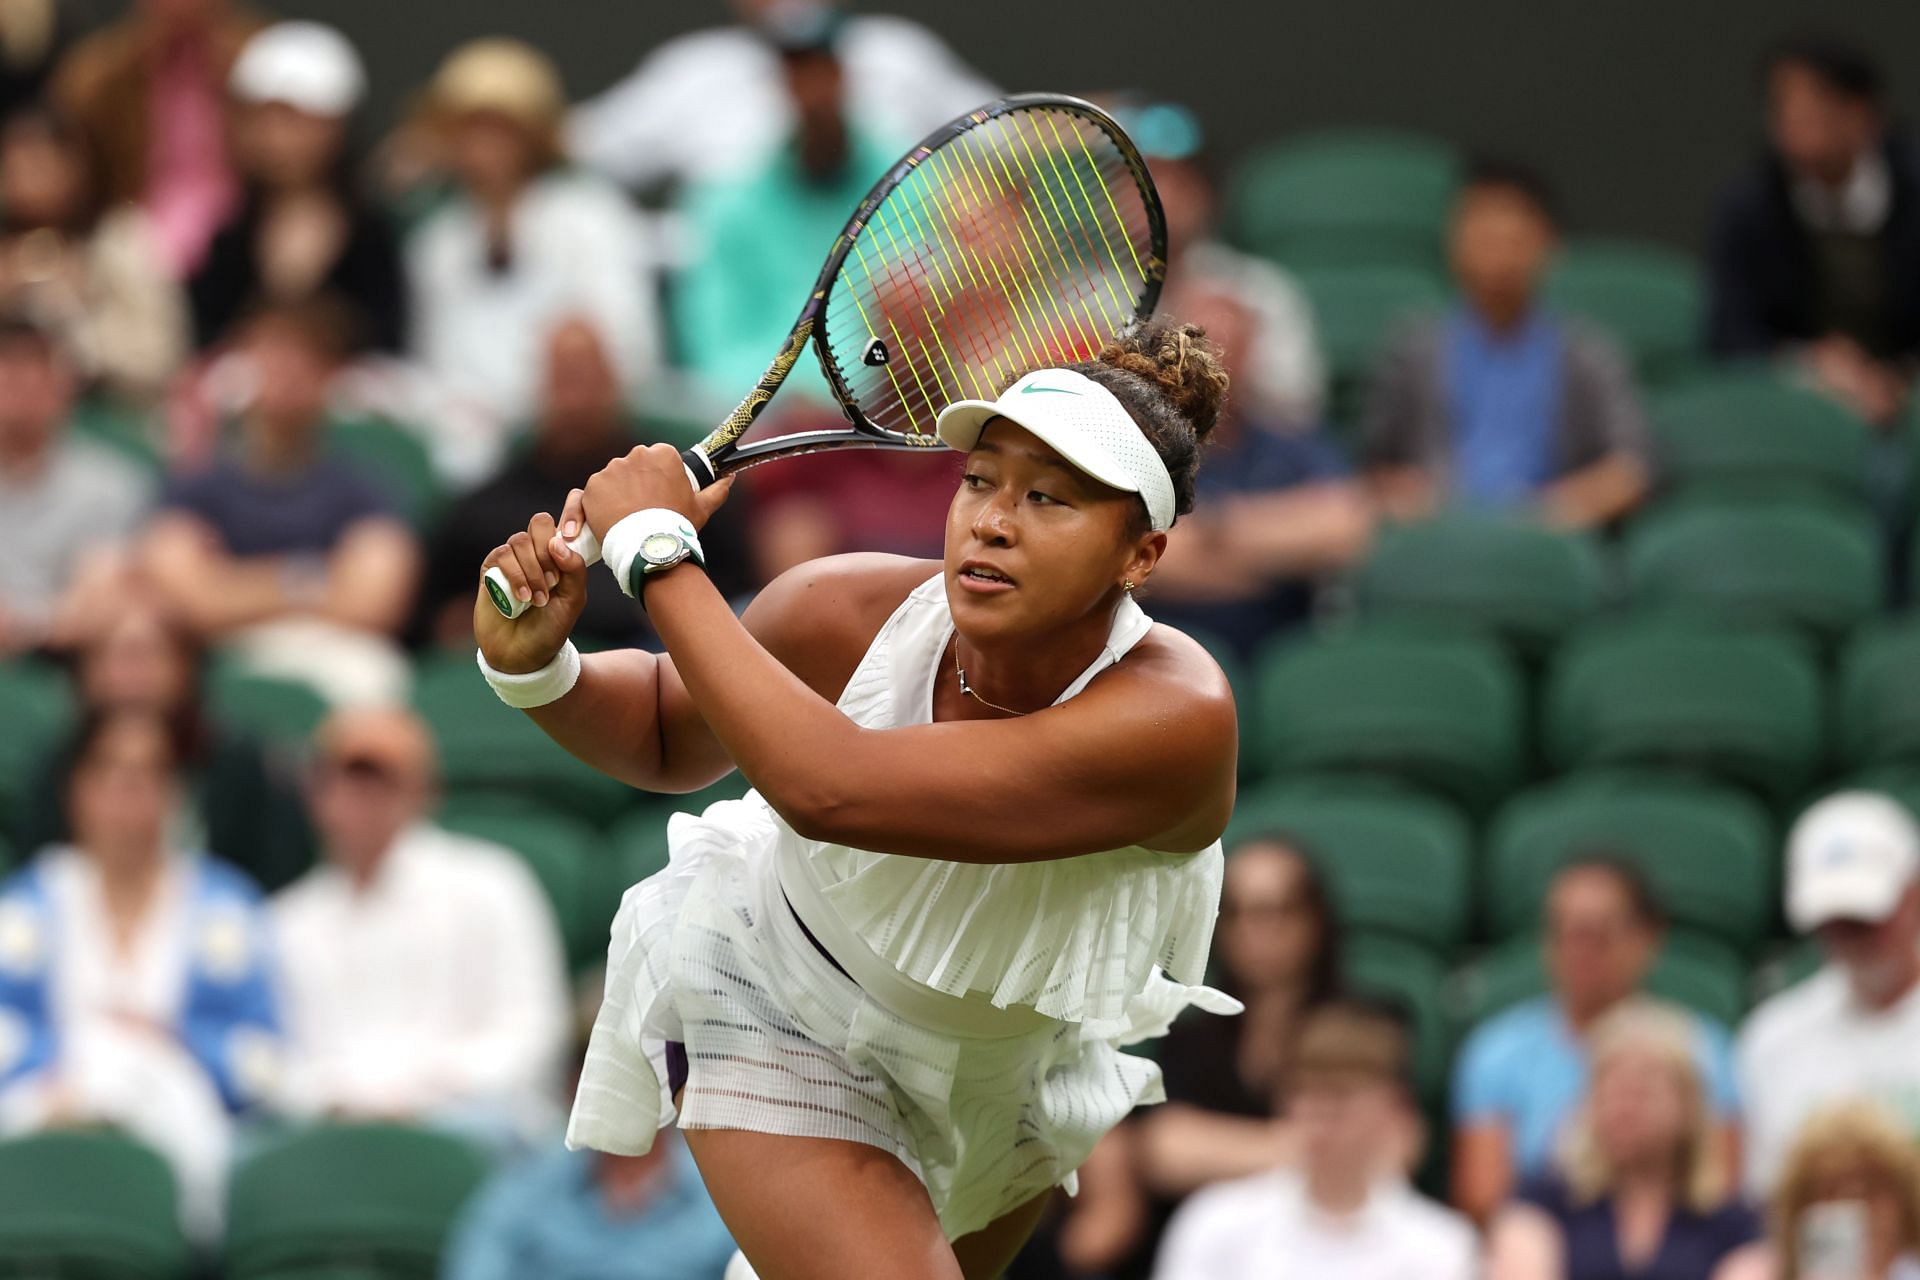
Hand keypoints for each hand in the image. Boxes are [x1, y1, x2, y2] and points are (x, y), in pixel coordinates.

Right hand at [474, 507, 589, 673]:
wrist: (523, 654)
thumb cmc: (551, 626)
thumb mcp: (574, 600)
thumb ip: (575, 569)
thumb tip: (559, 541)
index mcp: (561, 552)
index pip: (568, 513)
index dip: (573, 511)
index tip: (573, 535)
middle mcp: (537, 550)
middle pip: (540, 522)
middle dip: (547, 551)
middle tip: (553, 581)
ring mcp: (513, 558)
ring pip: (521, 540)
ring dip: (532, 570)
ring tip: (538, 599)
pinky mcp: (491, 569)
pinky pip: (501, 555)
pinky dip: (515, 575)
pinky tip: (522, 598)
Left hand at [581, 443, 734, 536]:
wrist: (650, 548)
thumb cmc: (677, 526)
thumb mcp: (702, 508)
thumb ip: (717, 489)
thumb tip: (730, 478)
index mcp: (663, 454)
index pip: (658, 458)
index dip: (658, 477)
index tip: (659, 495)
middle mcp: (636, 455)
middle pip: (634, 466)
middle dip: (637, 483)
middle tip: (643, 508)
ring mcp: (611, 470)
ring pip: (614, 478)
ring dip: (618, 493)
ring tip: (627, 517)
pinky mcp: (593, 486)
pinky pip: (595, 492)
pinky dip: (600, 504)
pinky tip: (610, 519)